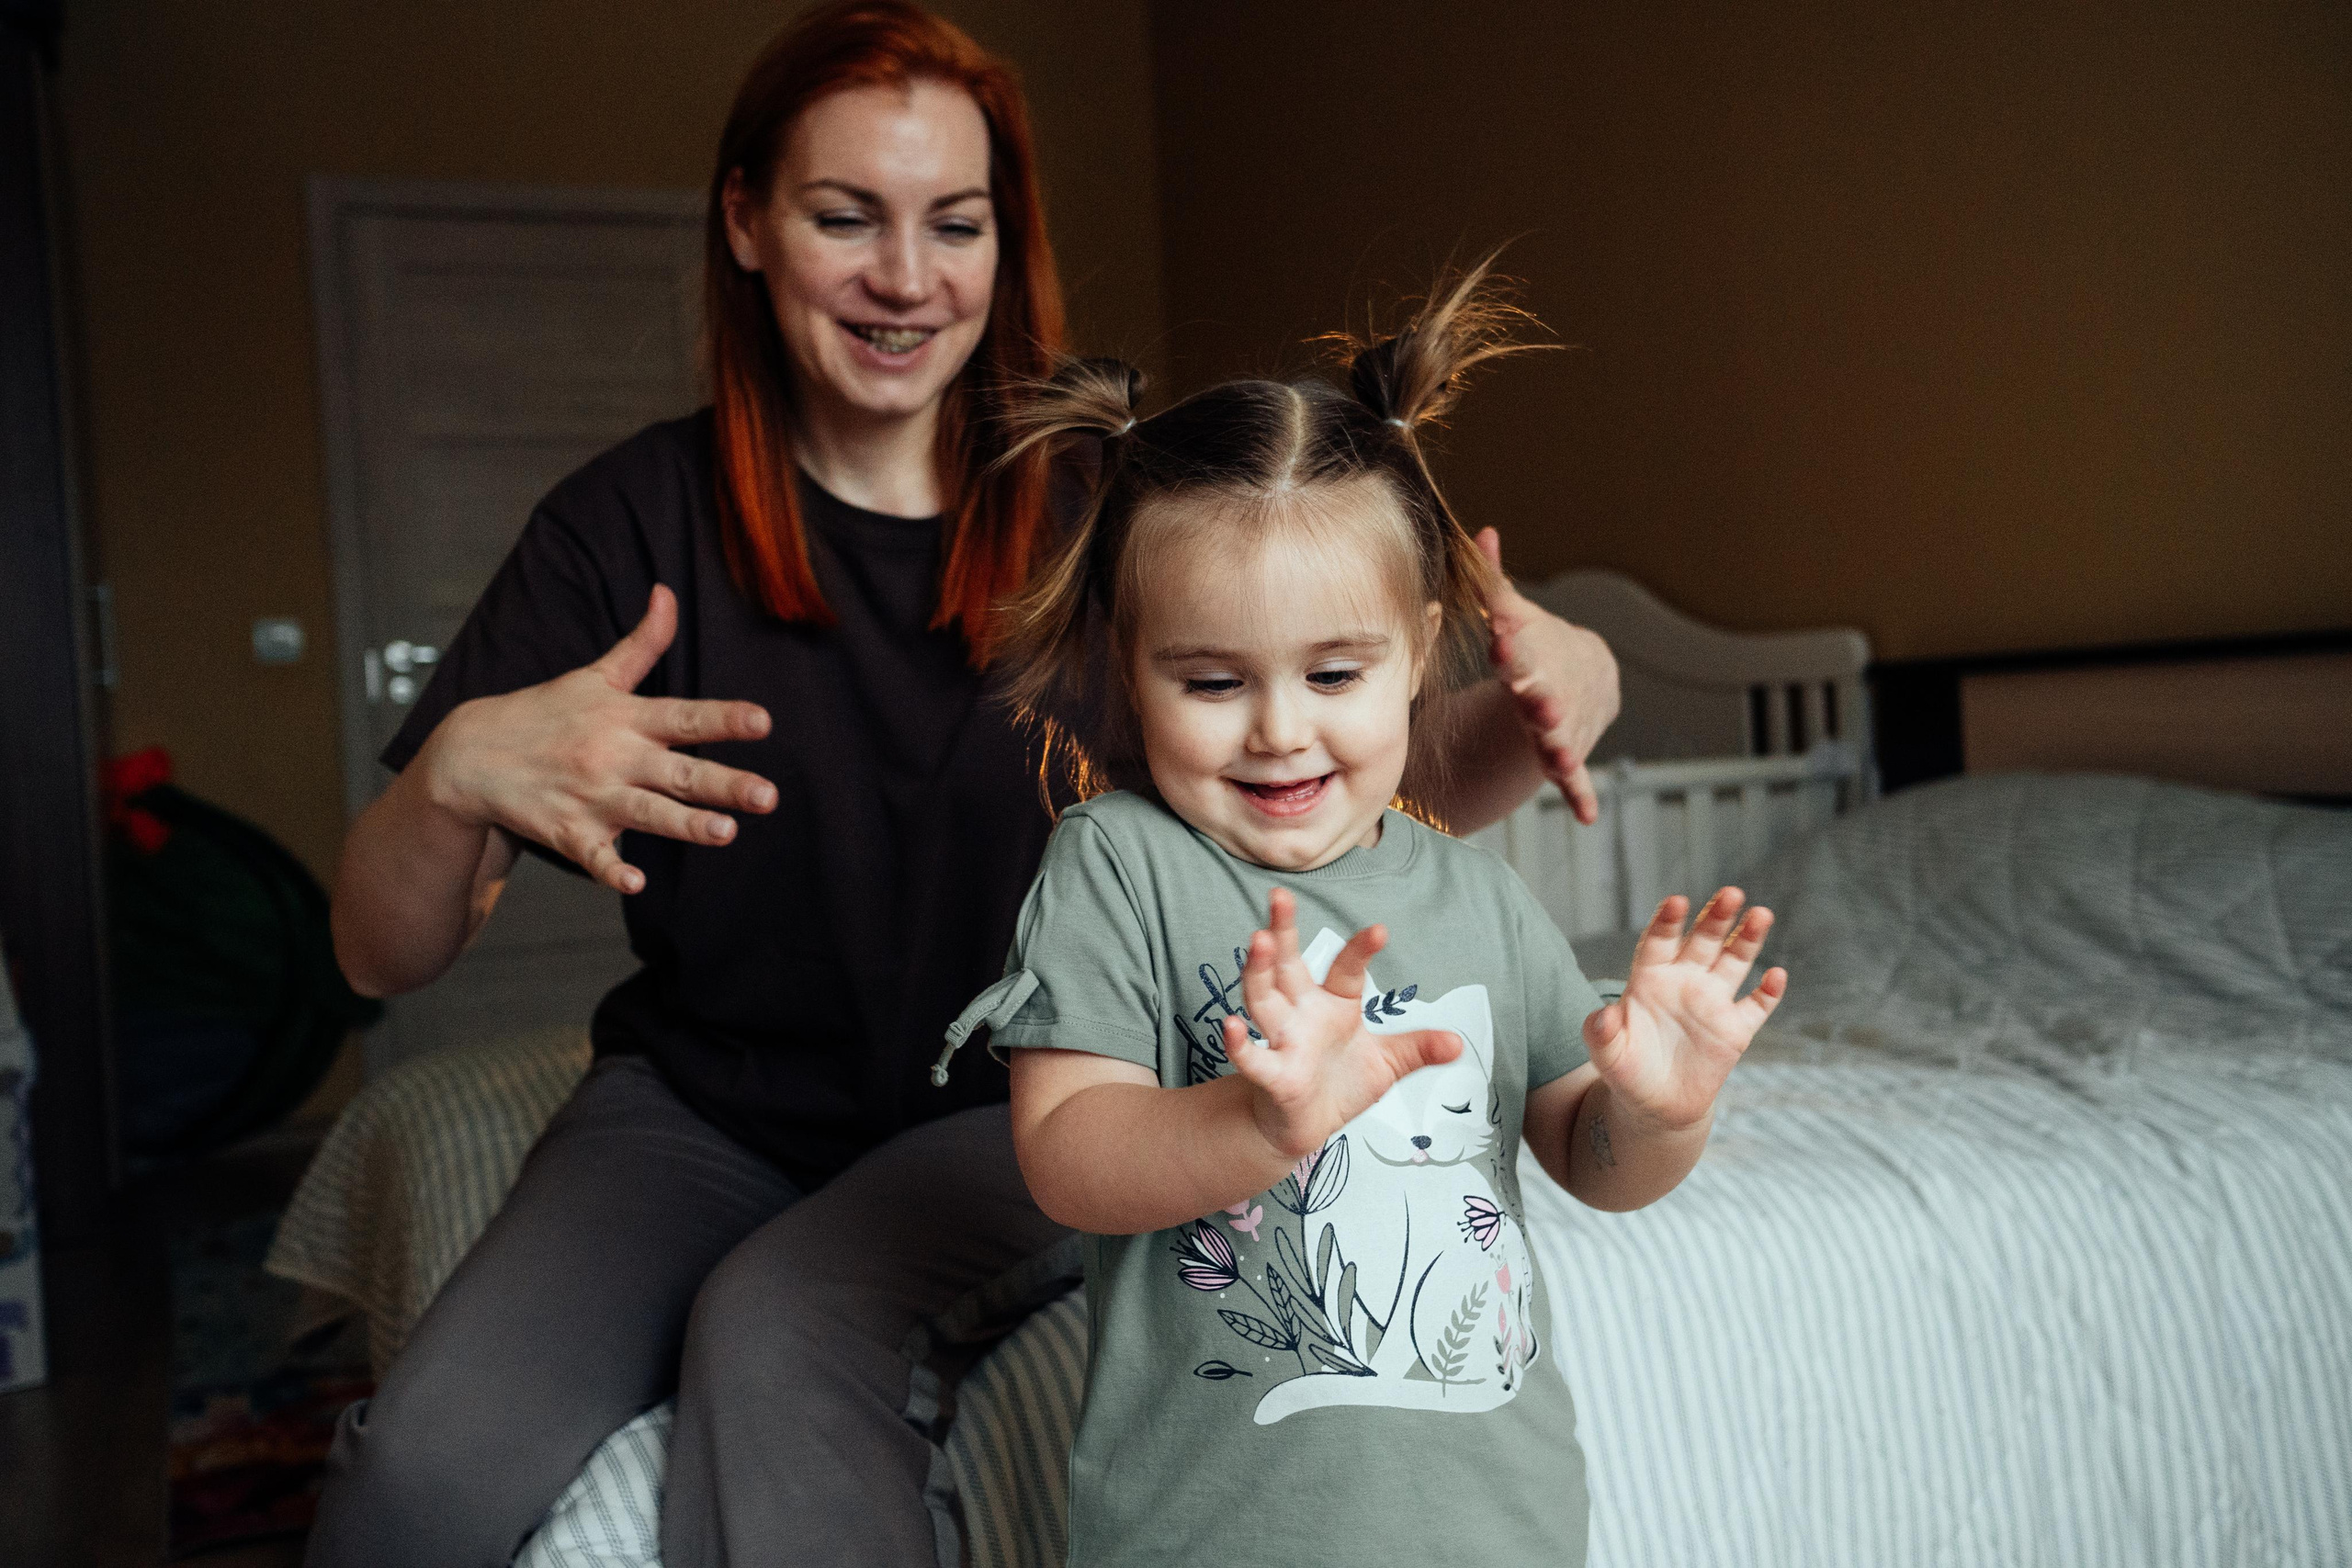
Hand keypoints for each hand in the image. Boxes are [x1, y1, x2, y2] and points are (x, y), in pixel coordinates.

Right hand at [419, 586, 777, 893]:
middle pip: (678, 772)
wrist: (471, 754)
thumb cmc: (545, 713)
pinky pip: (595, 855)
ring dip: (686, 824)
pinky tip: (635, 883)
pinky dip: (612, 870)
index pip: (685, 716)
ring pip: (648, 813)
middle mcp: (615, 757)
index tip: (763, 721)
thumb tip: (668, 592)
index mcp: (627, 717)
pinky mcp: (568, 832)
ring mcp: (592, 797)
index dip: (724, 718)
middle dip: (724, 784)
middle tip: (767, 795)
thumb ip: (642, 642)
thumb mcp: (594, 674)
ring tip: (726, 832)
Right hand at [1220, 889, 1463, 1160]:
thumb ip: (1418, 1050)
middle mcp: (1301, 1013)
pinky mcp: (1272, 1075)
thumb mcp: (1387, 1065)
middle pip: (1287, 965)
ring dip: (1258, 971)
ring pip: (1263, 999)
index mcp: (1333, 1004)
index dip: (1361, 951)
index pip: (1346, 970)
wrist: (1307, 1126)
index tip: (1380, 931)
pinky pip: (1252, 1057)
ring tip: (1258, 941)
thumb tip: (1458, 1044)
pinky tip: (1231, 1026)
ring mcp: (1282, 1041)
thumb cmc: (1341, 1085)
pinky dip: (1239, 1044)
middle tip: (1279, 896)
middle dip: (1283, 931)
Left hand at [1475, 527, 1619, 824]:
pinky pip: (1575, 777)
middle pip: (1548, 695)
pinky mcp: (1568, 758)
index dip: (1513, 643)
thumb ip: (1494, 582)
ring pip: (1562, 737)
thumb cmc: (1539, 644)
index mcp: (1537, 657)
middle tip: (1536, 701)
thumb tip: (1481, 531)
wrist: (1588, 675)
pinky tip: (1587, 817)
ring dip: (1559, 745)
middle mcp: (1554, 692)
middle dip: (1542, 697)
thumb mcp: (1519, 616)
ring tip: (1554, 753)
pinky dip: (1580, 794)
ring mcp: (1564, 727)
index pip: (1524, 648)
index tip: (1500, 634)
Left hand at [1583, 889, 1785, 1130]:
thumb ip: (1600, 1033)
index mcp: (1650, 979)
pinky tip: (1776, 976)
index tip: (1677, 902)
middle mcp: (1684, 981)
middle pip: (1702, 941)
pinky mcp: (1735, 1029)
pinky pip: (1756, 1006)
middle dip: (1716, 916)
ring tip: (1761, 914)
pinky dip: (1768, 992)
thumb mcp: (1607, 1055)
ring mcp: (1712, 1002)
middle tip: (1730, 893)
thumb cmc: (1626, 1071)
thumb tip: (1601, 1015)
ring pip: (1734, 961)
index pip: (1658, 941)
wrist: (1656, 1105)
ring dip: (1747, 938)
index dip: (1667, 922)